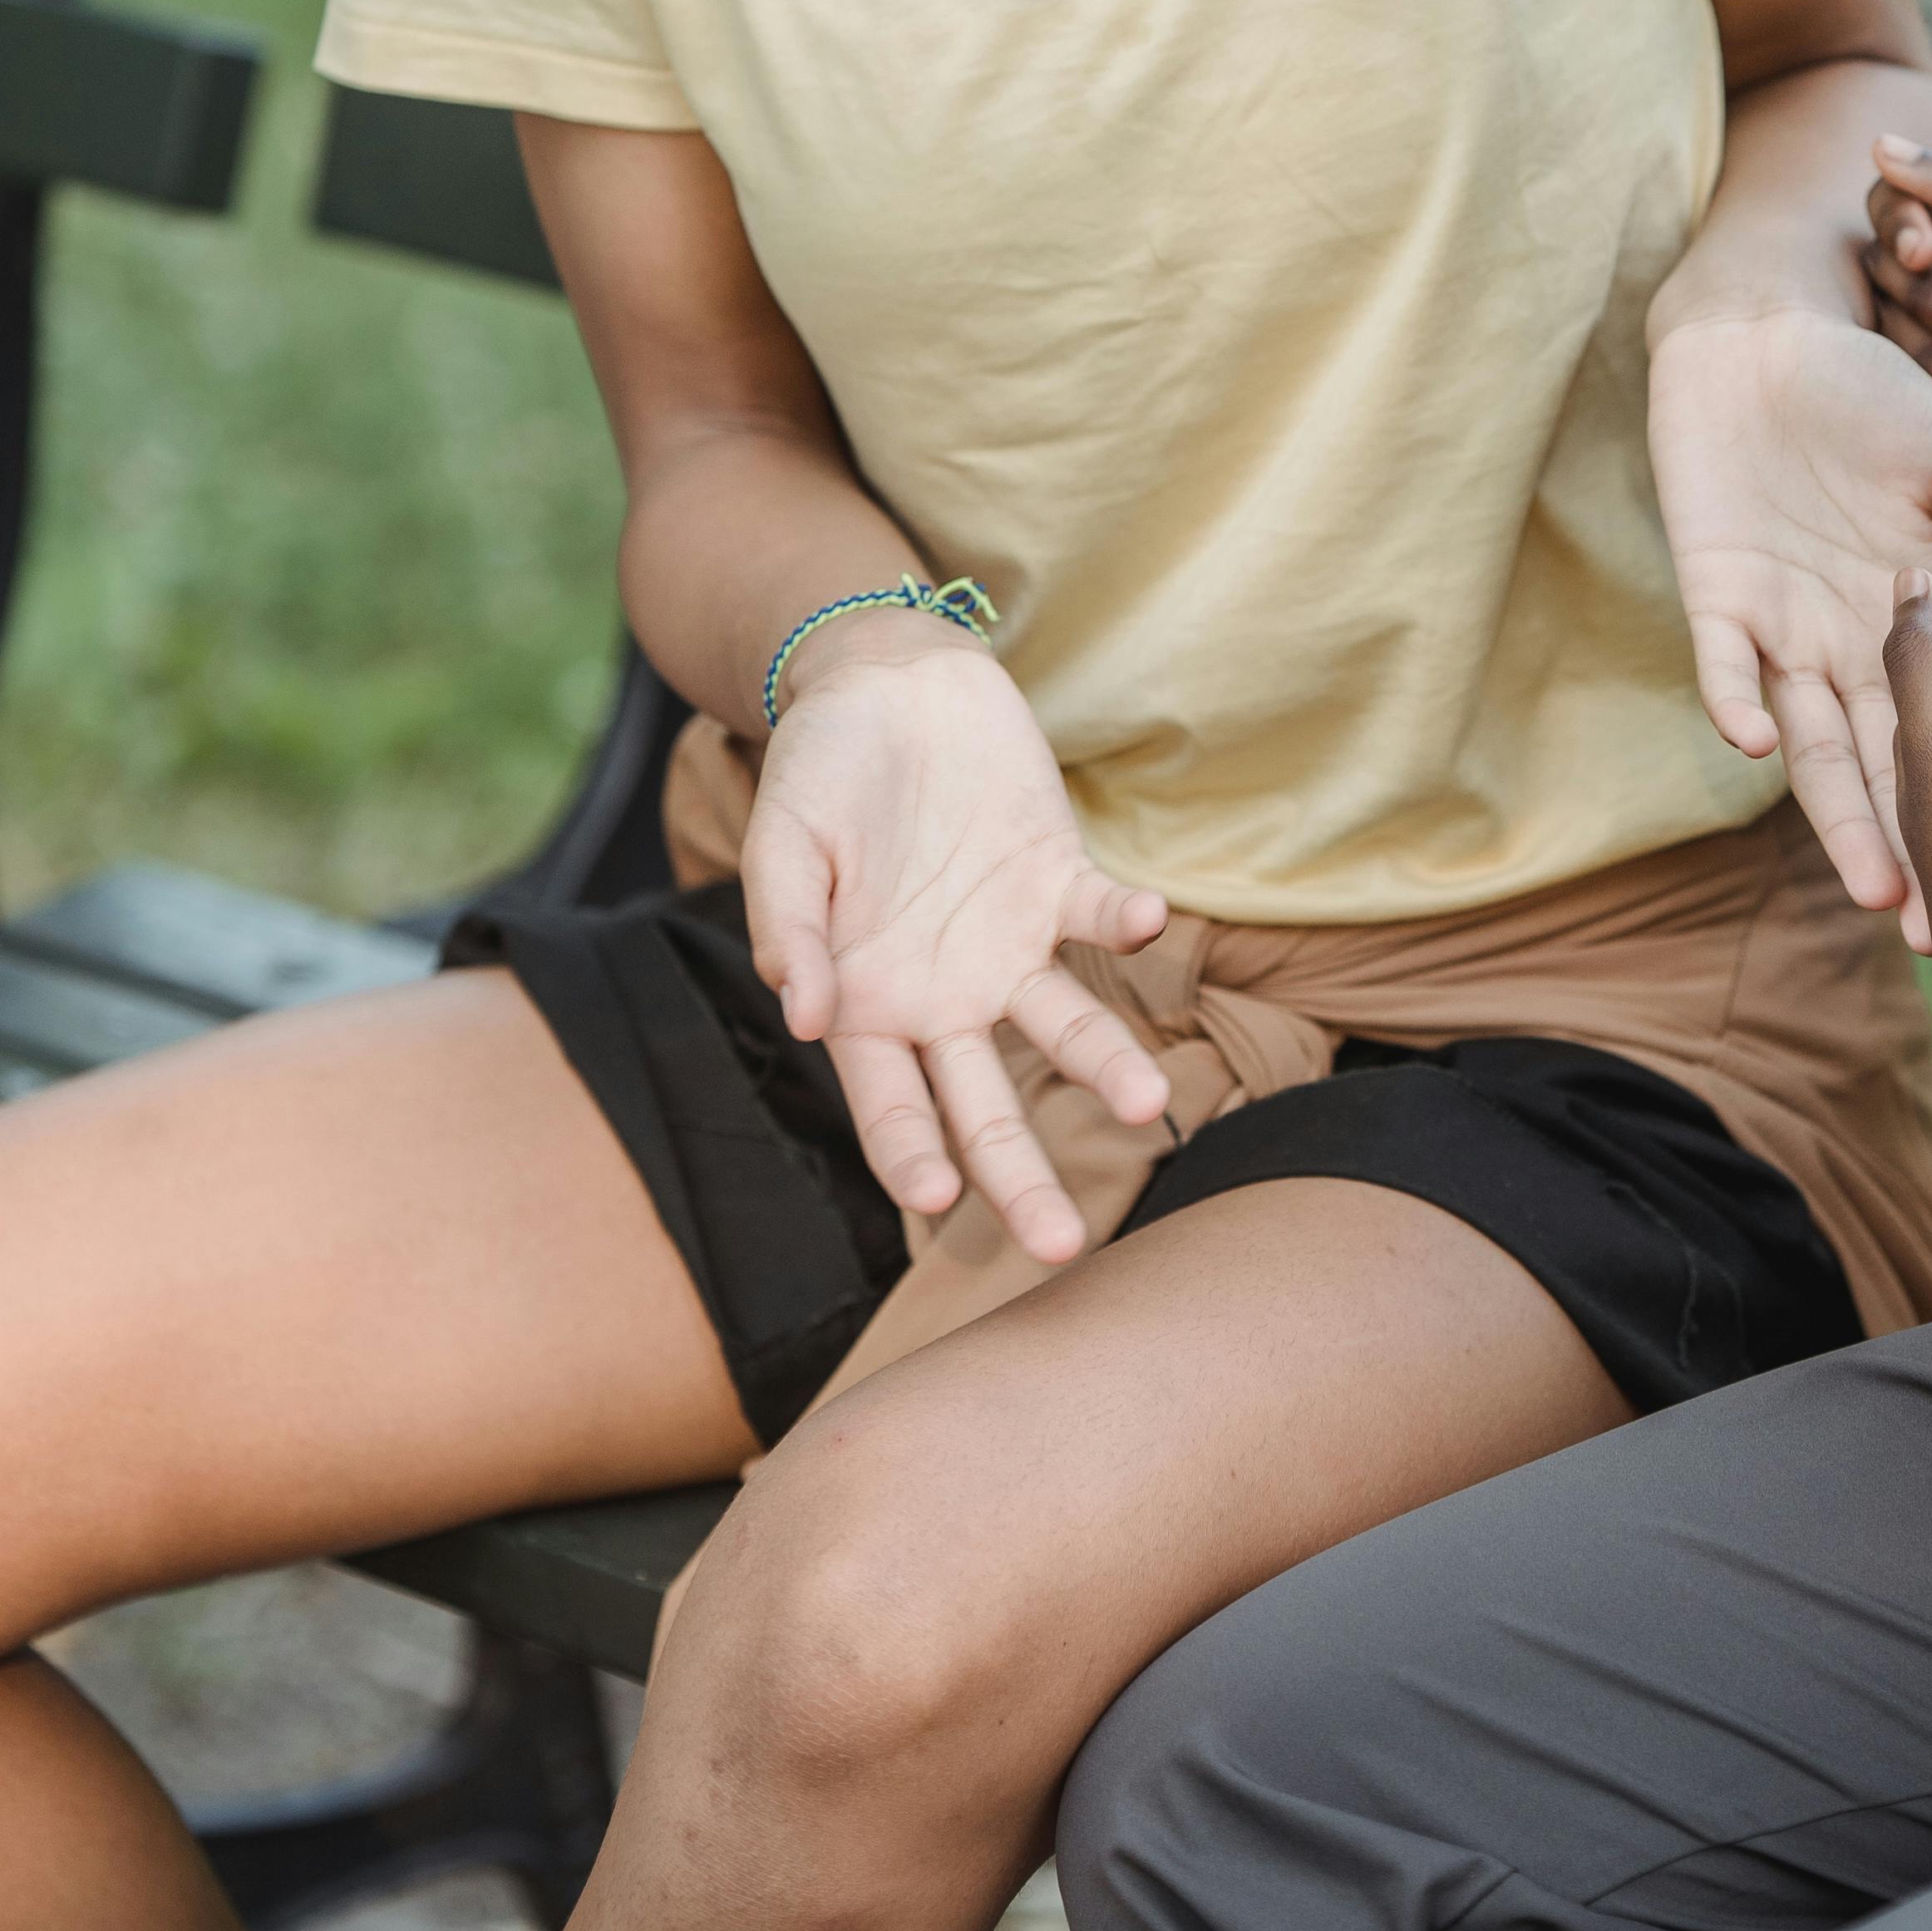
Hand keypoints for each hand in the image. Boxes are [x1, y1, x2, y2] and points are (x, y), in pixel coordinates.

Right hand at [740, 630, 1172, 1260]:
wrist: (885, 683)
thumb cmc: (816, 771)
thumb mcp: (781, 842)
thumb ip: (788, 926)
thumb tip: (802, 1015)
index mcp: (866, 1007)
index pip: (893, 1107)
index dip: (913, 1156)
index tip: (938, 1204)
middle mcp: (944, 998)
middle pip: (987, 1104)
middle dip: (1021, 1178)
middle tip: (1062, 1247)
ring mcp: (1008, 945)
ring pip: (1063, 1028)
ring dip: (1104, 1065)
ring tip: (1149, 1105)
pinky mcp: (1058, 881)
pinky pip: (1100, 915)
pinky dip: (1128, 919)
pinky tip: (1150, 921)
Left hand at [1647, 304, 1931, 935]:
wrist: (1767, 331)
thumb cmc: (1875, 392)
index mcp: (1921, 622)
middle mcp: (1852, 643)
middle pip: (1886, 765)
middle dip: (1910, 848)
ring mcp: (1781, 626)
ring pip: (1813, 744)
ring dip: (1837, 814)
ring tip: (1873, 888)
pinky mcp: (1715, 595)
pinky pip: (1724, 665)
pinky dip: (1739, 701)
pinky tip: (1766, 743)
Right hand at [1866, 137, 1931, 533]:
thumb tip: (1882, 142)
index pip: (1899, 199)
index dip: (1900, 221)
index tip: (1924, 255)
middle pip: (1880, 258)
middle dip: (1925, 296)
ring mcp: (1913, 338)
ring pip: (1875, 317)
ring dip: (1929, 347)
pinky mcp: (1899, 392)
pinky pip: (1874, 371)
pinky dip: (1925, 384)